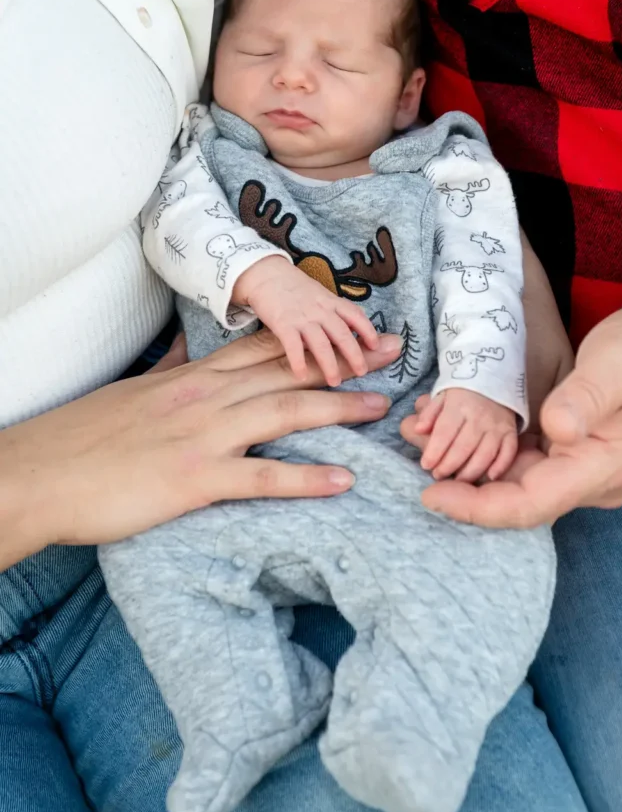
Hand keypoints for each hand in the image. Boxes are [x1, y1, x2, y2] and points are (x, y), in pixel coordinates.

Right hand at [0, 329, 401, 569]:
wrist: (40, 473)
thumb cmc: (83, 436)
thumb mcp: (133, 393)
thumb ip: (168, 372)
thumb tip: (183, 354)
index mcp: (192, 378)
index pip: (263, 349)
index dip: (313, 339)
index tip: (351, 329)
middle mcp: (205, 398)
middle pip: (287, 372)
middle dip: (344, 362)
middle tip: (392, 354)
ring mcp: (202, 436)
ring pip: (284, 414)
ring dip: (338, 409)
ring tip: (382, 408)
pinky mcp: (193, 479)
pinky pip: (261, 479)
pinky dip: (305, 480)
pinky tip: (343, 481)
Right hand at [233, 256, 378, 384]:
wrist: (265, 274)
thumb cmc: (294, 289)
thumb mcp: (320, 295)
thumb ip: (335, 312)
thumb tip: (354, 333)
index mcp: (331, 301)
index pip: (355, 315)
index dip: (368, 330)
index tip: (377, 346)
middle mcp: (320, 310)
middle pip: (342, 333)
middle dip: (354, 354)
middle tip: (363, 371)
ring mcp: (301, 317)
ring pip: (321, 343)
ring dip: (329, 363)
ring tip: (335, 381)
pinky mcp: (282, 323)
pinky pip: (292, 345)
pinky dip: (298, 361)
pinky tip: (301, 375)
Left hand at [403, 308, 621, 527]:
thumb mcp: (618, 365)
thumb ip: (587, 397)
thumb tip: (555, 427)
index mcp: (600, 470)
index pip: (530, 504)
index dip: (478, 507)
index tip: (432, 494)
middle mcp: (587, 481)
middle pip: (516, 499)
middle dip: (462, 485)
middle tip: (413, 455)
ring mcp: (578, 470)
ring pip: (515, 482)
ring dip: (470, 467)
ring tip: (423, 438)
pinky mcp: (570, 455)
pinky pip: (523, 465)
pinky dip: (488, 452)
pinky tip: (457, 432)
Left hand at [413, 388, 517, 481]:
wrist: (495, 377)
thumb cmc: (462, 391)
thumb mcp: (442, 395)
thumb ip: (429, 413)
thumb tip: (418, 429)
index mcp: (459, 405)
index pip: (445, 432)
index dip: (434, 451)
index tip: (426, 465)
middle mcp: (479, 417)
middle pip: (463, 446)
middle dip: (449, 465)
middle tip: (437, 475)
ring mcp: (497, 425)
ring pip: (485, 453)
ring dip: (471, 471)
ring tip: (458, 480)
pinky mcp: (510, 431)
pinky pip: (508, 451)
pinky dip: (501, 465)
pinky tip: (490, 477)